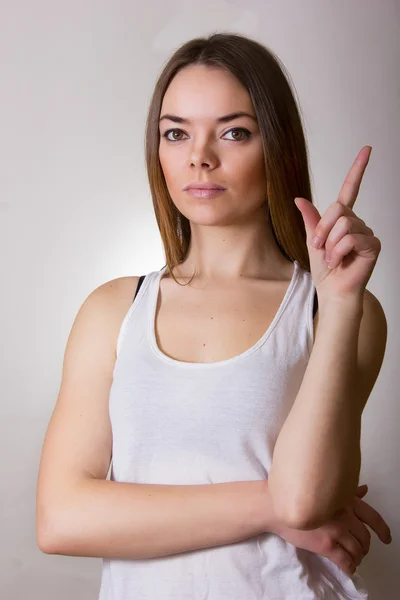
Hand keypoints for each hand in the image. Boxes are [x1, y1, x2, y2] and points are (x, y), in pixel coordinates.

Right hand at [270, 484, 391, 576]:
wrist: (275, 506)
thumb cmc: (297, 496)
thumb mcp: (323, 489)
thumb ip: (346, 492)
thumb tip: (365, 490)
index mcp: (344, 499)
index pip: (372, 516)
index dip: (383, 530)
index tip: (386, 538)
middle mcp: (343, 514)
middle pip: (365, 536)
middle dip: (365, 546)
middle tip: (360, 550)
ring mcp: (335, 530)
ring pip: (357, 550)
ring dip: (358, 557)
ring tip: (353, 558)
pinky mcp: (326, 545)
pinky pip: (345, 561)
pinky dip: (350, 567)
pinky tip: (348, 567)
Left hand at [294, 146, 381, 300]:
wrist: (332, 290)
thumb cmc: (324, 269)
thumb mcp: (312, 241)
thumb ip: (310, 220)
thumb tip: (299, 198)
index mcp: (342, 218)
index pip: (350, 189)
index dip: (358, 169)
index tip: (367, 149)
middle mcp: (356, 222)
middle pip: (337, 209)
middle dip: (323, 229)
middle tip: (319, 247)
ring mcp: (366, 233)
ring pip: (343, 224)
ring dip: (330, 244)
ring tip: (332, 257)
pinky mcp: (373, 245)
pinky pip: (351, 238)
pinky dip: (339, 251)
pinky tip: (340, 261)